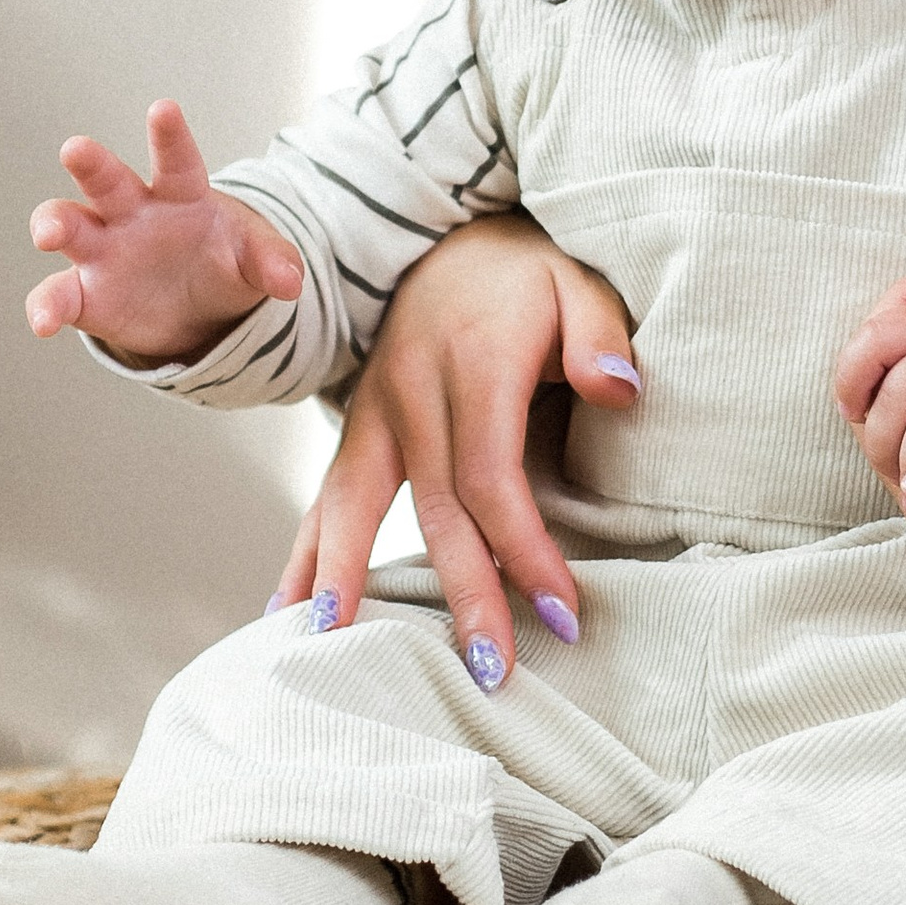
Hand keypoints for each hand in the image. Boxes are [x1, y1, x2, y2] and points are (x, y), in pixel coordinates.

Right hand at [27, 102, 304, 365]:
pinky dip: (46, 307)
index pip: (177, 161)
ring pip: (69, 225)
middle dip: (92, 164)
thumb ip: (273, 264)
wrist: (199, 308)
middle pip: (107, 180)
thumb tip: (292, 284)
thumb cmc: (224, 260)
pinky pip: (59, 296)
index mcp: (180, 195)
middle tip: (76, 148)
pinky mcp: (86, 294)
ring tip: (49, 234)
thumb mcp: (257, 259)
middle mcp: (132, 214)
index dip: (170, 136)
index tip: (163, 108)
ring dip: (55, 224)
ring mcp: (103, 251)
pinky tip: (42, 324)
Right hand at [271, 213, 637, 677]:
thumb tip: (618, 390)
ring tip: (342, 655)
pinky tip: (287, 613)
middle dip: (462, 593)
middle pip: (434, 509)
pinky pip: (328, 496)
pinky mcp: (358, 424)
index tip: (563, 613)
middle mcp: (411, 390)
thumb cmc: (530, 274)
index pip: (493, 477)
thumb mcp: (579, 281)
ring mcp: (375, 409)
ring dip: (353, 583)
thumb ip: (600, 334)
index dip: (525, 549)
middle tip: (488, 671)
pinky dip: (307, 556)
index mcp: (473, 362)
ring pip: (356, 507)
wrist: (454, 233)